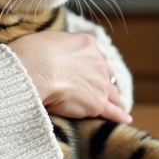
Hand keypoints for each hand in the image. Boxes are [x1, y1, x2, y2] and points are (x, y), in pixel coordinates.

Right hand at [8, 31, 130, 123]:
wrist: (36, 69)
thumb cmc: (34, 53)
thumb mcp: (49, 38)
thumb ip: (60, 46)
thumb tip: (58, 52)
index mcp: (87, 44)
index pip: (94, 57)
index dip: (92, 67)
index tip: (90, 73)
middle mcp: (98, 62)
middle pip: (106, 75)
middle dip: (105, 83)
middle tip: (105, 91)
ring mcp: (99, 83)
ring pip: (112, 93)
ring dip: (116, 100)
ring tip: (120, 107)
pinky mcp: (96, 103)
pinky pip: (112, 111)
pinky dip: (119, 115)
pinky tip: (125, 119)